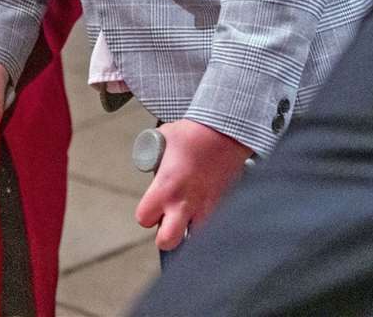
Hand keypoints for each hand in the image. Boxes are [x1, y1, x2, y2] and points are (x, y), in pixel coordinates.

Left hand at [134, 120, 251, 249]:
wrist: (228, 130)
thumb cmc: (195, 132)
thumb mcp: (163, 138)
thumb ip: (154, 156)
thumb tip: (151, 161)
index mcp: (165, 188)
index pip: (144, 218)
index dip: (146, 214)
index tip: (152, 206)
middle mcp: (184, 203)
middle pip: (167, 241)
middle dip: (166, 236)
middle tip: (168, 220)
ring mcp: (206, 207)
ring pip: (194, 236)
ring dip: (189, 227)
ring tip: (188, 211)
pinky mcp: (222, 205)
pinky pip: (212, 222)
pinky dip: (207, 218)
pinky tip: (205, 201)